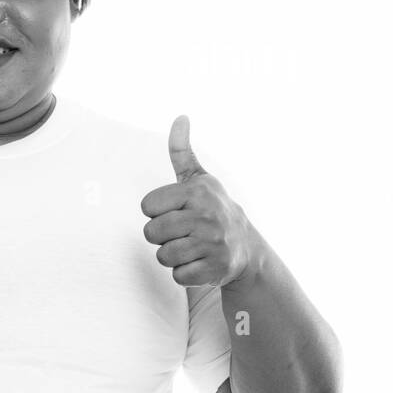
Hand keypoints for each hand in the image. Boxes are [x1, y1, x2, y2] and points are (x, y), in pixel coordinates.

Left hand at [140, 116, 256, 287]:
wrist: (246, 248)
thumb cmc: (211, 209)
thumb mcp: (198, 179)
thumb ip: (182, 151)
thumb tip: (180, 116)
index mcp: (197, 192)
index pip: (146, 207)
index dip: (156, 212)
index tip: (176, 211)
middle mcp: (207, 216)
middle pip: (151, 233)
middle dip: (161, 236)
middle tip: (183, 232)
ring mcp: (213, 244)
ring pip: (162, 256)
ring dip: (171, 256)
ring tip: (190, 247)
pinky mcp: (215, 269)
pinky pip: (177, 276)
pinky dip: (184, 273)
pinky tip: (200, 262)